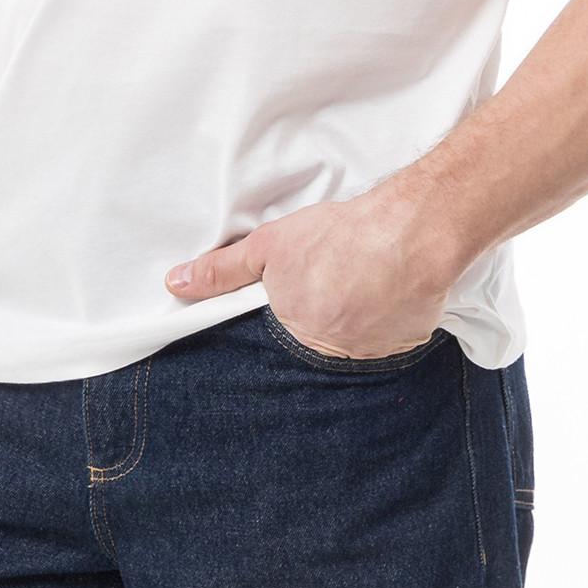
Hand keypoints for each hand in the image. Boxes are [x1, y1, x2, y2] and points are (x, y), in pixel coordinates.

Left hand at [163, 185, 460, 358]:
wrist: (412, 231)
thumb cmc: (340, 235)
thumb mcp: (271, 245)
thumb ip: (222, 269)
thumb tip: (175, 283)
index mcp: (296, 334)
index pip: (278, 343)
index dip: (287, 318)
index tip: (302, 296)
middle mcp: (332, 354)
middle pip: (316, 344)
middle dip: (321, 318)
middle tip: (336, 283)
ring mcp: (371, 356)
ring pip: (352, 344)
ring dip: (353, 322)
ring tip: (361, 286)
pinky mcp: (404, 348)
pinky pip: (386, 342)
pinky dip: (383, 323)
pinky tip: (384, 294)